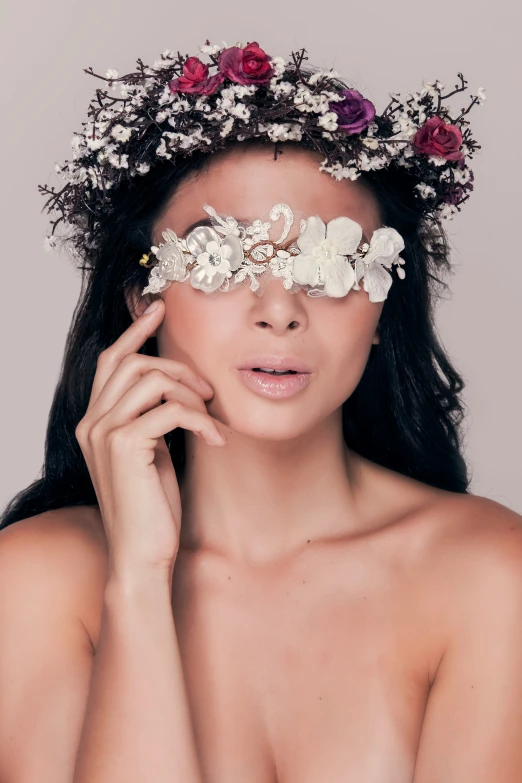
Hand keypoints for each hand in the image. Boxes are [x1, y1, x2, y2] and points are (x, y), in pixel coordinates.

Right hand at [75, 298, 225, 579]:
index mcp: (94, 422)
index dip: (134, 332)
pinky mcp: (125, 445)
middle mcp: (91, 422)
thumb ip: (153, 419)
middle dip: (176, 367)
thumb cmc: (151, 508)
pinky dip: (200, 419)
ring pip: (151, 380)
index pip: (109, 362)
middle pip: (132, 363)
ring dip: (192, 393)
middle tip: (208, 388)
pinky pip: (171, 409)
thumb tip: (179, 388)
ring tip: (213, 416)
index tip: (159, 310)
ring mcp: (103, 432)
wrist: (142, 555)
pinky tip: (216, 440)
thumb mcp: (152, 454)